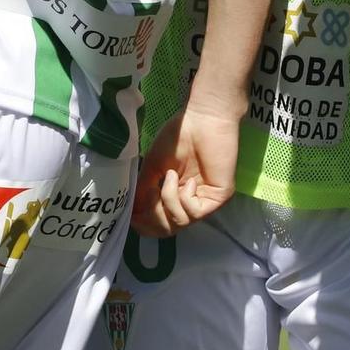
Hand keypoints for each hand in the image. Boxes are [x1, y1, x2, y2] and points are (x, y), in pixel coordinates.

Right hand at [131, 102, 239, 237]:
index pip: (160, 222)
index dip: (144, 224)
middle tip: (149, 195)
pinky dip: (184, 198)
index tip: (131, 217)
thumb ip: (143, 190)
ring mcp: (205, 201)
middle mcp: (190, 202)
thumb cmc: (178, 137)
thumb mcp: (153, 166)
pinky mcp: (219, 198)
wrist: (202, 120)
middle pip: (168, 229)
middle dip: (153, 217)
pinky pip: (195, 213)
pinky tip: (187, 181)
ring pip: (180, 222)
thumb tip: (130, 212)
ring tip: (169, 175)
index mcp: (175, 195)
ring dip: (168, 200)